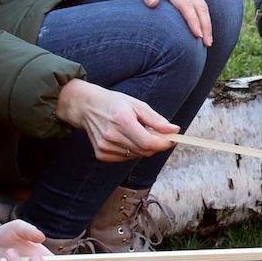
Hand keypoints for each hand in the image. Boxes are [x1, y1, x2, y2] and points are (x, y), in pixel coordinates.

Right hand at [55, 79, 178, 160]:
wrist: (87, 107)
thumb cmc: (114, 103)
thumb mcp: (137, 105)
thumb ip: (156, 120)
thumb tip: (174, 130)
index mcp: (122, 120)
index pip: (148, 142)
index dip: (163, 144)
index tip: (172, 140)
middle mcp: (112, 136)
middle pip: (144, 150)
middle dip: (156, 145)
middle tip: (158, 134)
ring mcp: (105, 147)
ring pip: (136, 155)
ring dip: (143, 147)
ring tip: (136, 132)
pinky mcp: (101, 154)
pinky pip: (125, 158)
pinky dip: (131, 150)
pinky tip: (125, 138)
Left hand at [128, 0, 211, 44]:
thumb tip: (154, 3)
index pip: (185, 5)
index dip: (192, 21)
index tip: (197, 35)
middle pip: (199, 6)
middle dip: (205, 25)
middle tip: (207, 43)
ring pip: (203, 4)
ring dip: (207, 21)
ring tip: (208, 39)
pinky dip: (205, 13)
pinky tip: (204, 25)